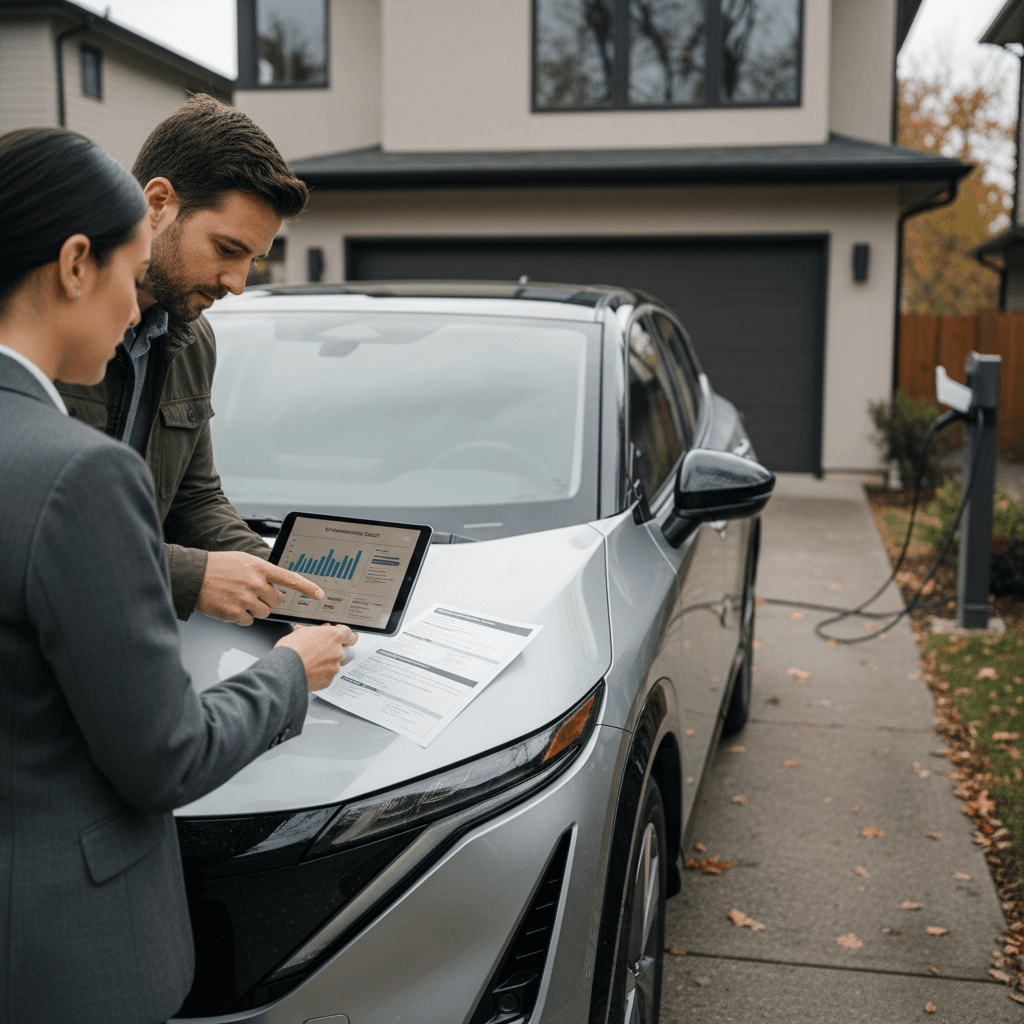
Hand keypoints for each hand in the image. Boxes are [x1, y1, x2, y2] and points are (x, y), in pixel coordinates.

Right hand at [196, 551, 323, 624]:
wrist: (194, 575)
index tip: (319, 595)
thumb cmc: (219, 567)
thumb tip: (278, 584)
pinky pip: (249, 621)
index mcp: (260, 568)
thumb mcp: (245, 561)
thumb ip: (263, 572)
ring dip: (256, 609)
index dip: (307, 588)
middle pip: (277, 601)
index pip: (290, 578)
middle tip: (253, 593)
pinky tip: (231, 606)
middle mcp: (255, 583)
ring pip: (265, 613)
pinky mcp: (234, 612)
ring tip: (240, 598)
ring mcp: (245, 598)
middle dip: (269, 599)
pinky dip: (242, 616)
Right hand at [275, 624, 357, 689]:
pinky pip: (327, 676)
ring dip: (325, 664)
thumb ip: (316, 632)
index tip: (341, 637)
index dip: (343, 635)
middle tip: (317, 652)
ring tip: (309, 664)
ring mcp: (335, 667)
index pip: (348, 633)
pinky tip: (309, 672)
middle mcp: (338, 651)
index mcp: (333, 636)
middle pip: (340, 650)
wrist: (284, 670)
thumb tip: (317, 633)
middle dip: (331, 651)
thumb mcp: (302, 632)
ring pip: (333, 664)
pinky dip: (320, 675)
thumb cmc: (290, 650)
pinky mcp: (329, 680)